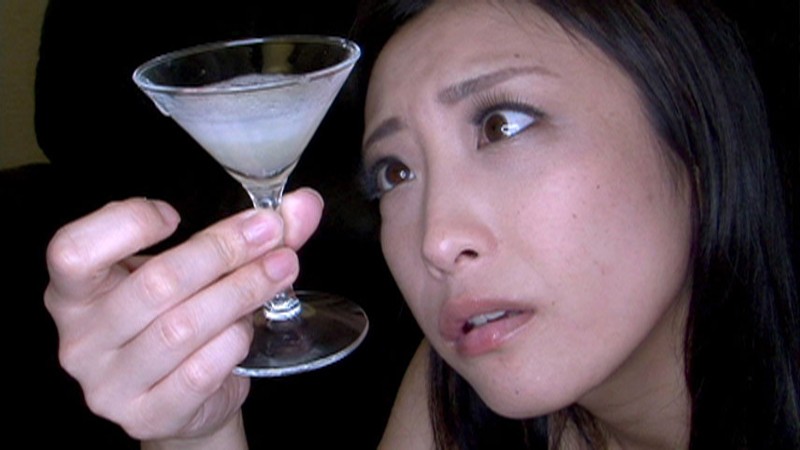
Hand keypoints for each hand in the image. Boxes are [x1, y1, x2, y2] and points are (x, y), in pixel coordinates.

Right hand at [44, 189, 323, 442]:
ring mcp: (108, 384)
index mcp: (75, 291)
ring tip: (280, 271)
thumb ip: (249, 234)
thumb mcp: (200, 270)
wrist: (186, 398)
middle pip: (154, 284)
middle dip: (223, 251)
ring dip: (241, 292)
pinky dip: (233, 340)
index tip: (175, 215)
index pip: (73, 250)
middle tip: (271, 233)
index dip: (126, 225)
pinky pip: (199, 372)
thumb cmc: (181, 316)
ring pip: (182, 328)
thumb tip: (305, 205)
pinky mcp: (145, 414)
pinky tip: (250, 325)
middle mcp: (80, 338)